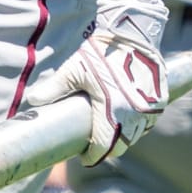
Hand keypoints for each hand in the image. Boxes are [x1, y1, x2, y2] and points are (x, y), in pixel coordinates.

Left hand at [26, 23, 167, 165]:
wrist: (132, 35)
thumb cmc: (100, 53)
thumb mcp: (73, 70)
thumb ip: (54, 87)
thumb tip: (32, 100)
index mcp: (113, 111)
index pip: (104, 147)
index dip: (93, 155)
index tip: (83, 156)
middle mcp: (135, 115)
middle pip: (121, 145)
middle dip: (107, 149)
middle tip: (93, 145)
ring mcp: (149, 109)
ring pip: (135, 135)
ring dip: (122, 137)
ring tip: (106, 132)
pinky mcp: (159, 101)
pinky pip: (147, 122)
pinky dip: (135, 125)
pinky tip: (124, 119)